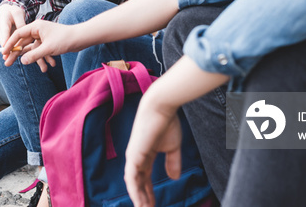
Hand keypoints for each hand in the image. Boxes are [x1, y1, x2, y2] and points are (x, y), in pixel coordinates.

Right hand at [1, 20, 77, 70]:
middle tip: (7, 63)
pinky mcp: (49, 43)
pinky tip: (51, 66)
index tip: (3, 53)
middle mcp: (38, 30)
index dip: (10, 44)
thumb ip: (34, 55)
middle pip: (23, 43)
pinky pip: (42, 51)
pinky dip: (45, 59)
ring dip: (36, 60)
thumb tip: (22, 61)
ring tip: (42, 70)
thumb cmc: (65, 39)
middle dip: (17, 54)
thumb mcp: (48, 49)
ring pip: (33, 49)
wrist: (81, 38)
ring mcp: (43, 37)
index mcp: (36, 26)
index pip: (18, 34)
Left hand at [124, 88, 182, 206]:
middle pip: (138, 184)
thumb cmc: (167, 123)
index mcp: (145, 155)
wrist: (161, 107)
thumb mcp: (172, 147)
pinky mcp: (133, 155)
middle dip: (143, 198)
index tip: (154, 204)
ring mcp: (133, 157)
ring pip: (133, 184)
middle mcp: (136, 157)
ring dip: (139, 198)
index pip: (145, 178)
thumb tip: (174, 178)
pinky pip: (131, 178)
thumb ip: (172, 162)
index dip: (149, 192)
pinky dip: (135, 191)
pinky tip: (140, 202)